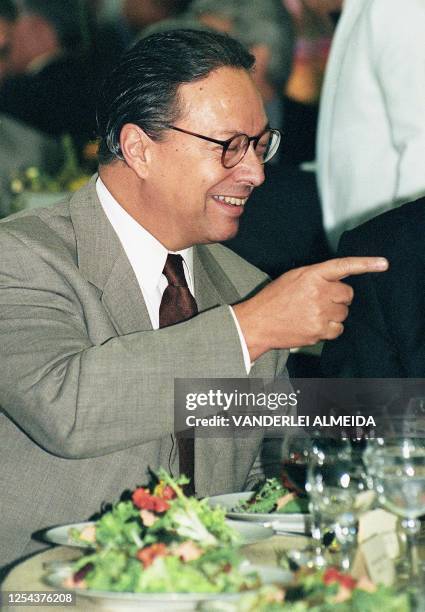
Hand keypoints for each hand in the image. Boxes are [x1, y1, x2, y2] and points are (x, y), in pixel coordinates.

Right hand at [233, 257, 387, 360]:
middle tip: (320, 300)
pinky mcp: (319, 331)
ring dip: (333, 313)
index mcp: (311, 275)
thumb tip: (337, 280)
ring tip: (313, 313)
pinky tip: (314, 324)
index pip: (343, 266)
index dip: (365, 264)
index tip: (383, 264)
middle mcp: (318, 293)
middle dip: (338, 297)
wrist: (258, 323)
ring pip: (344, 313)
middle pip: (347, 294)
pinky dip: (330, 328)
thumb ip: (317, 276)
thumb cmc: (274, 299)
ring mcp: (320, 313)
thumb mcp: (293, 278)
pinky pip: (338, 330)